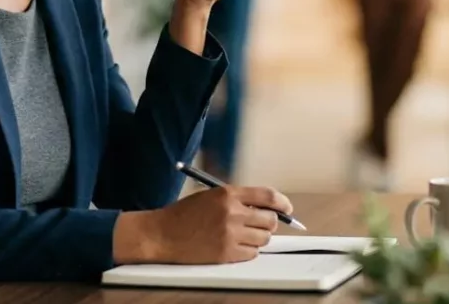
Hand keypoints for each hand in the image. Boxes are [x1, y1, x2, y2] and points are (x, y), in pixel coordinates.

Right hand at [114, 186, 293, 263]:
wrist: (161, 234)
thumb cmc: (184, 215)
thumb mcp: (211, 196)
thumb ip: (238, 199)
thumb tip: (268, 208)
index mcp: (228, 193)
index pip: (268, 195)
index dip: (282, 203)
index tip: (287, 209)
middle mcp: (232, 212)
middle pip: (270, 219)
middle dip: (269, 223)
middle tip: (260, 225)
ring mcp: (229, 234)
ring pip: (263, 238)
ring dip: (258, 238)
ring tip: (242, 236)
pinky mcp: (225, 253)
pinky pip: (252, 254)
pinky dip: (248, 251)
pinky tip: (235, 246)